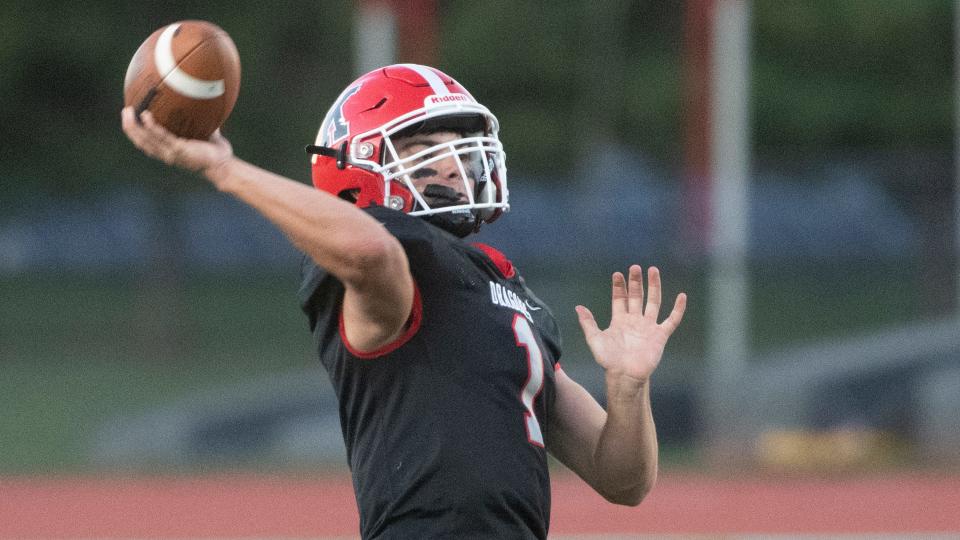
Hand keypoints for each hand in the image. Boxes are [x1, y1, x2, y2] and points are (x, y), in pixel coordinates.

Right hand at [121, 107, 232, 175]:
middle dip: (129, 127)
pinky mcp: (179, 150)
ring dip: (134, 126)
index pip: (146, 144)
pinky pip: (162, 137)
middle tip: (124, 112)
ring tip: (128, 111)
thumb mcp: (203, 135)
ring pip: (146, 140)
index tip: (129, 119)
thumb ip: (198, 122)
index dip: (135, 133)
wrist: (223, 166)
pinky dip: (152, 127)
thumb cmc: (214, 152)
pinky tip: (145, 115)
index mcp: (168, 152)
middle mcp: (166, 154)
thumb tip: (201, 103)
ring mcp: (171, 153)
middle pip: (140, 141)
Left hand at [576, 265, 685, 382]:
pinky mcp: (660, 336)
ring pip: (654, 302)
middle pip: (637, 296)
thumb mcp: (595, 339)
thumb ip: (588, 323)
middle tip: (635, 267)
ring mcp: (648, 327)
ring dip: (654, 287)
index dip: (619, 287)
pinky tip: (682, 296)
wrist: (624, 375)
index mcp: (620, 321)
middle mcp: (635, 321)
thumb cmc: (609, 360)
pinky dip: (678, 309)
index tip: (617, 274)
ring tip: (653, 270)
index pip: (620, 299)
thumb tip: (578, 307)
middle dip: (635, 282)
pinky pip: (672, 320)